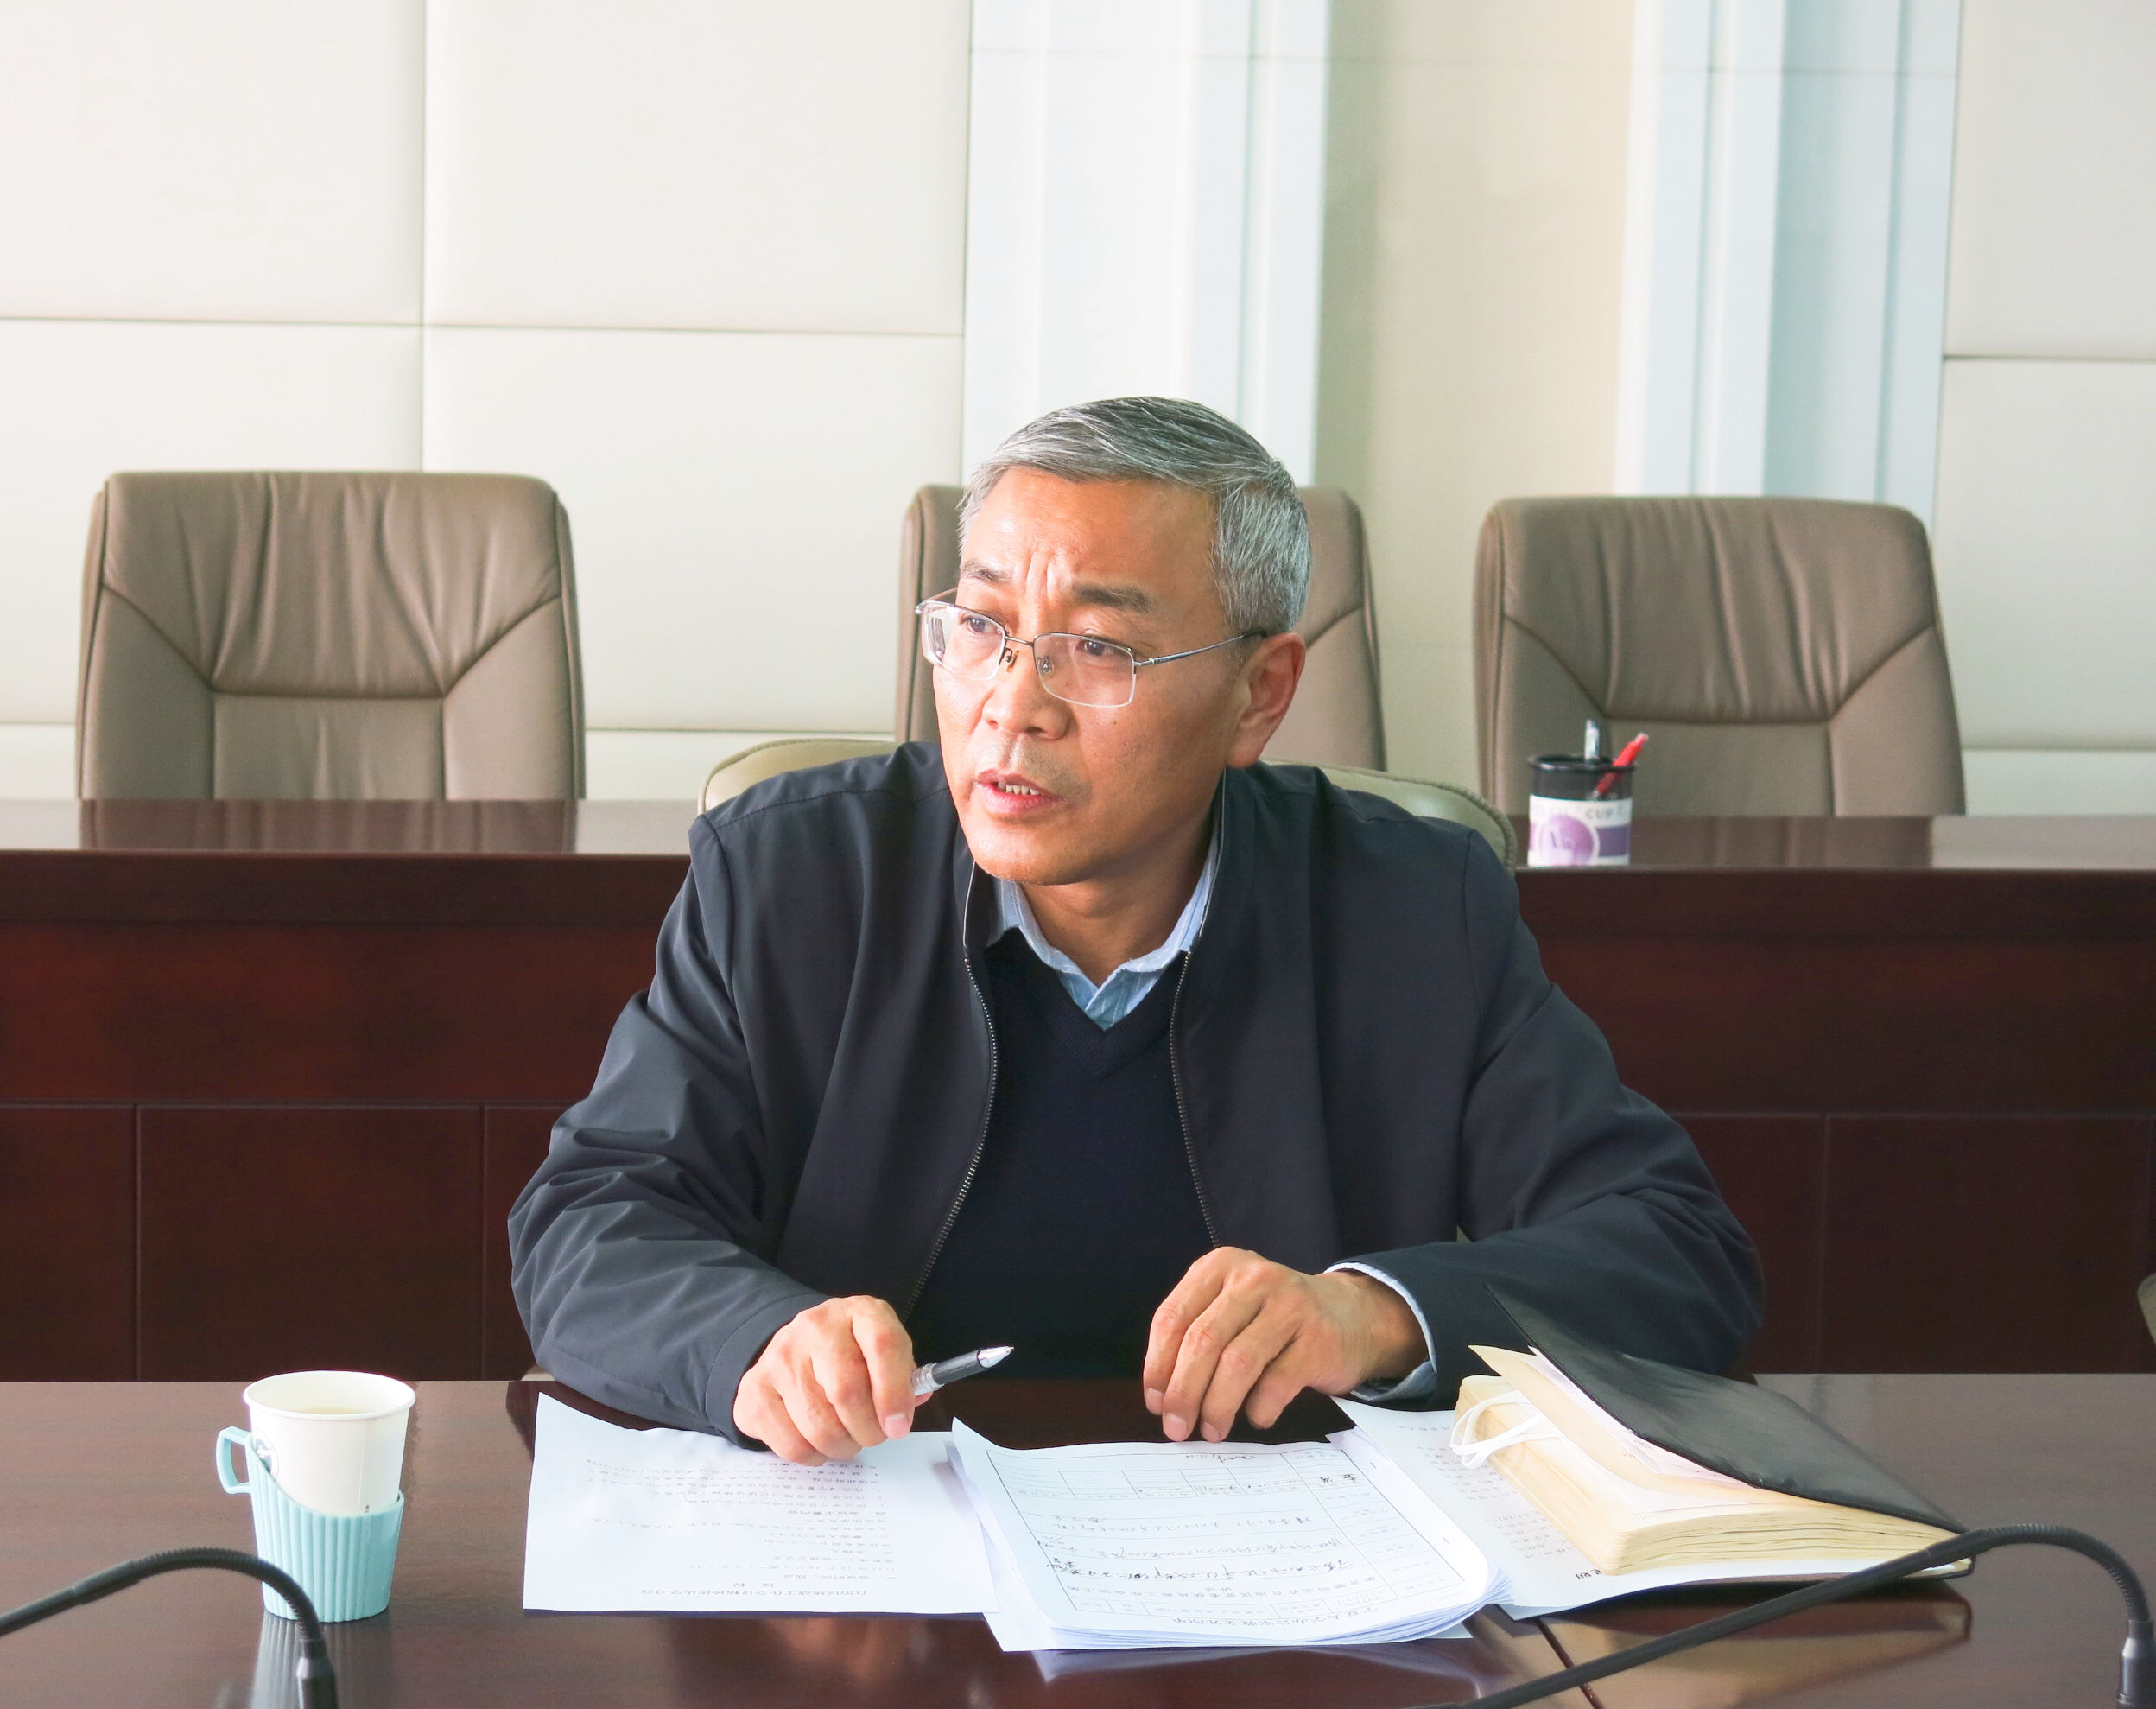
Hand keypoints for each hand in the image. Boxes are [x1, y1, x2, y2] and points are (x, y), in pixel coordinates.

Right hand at [733, 1296, 918, 1463]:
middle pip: (847, 1391)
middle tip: (874, 1436)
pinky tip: (817, 1441)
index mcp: (859, 1312)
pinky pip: (791, 1445)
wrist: (797, 1345)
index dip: (895, 1393)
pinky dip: (813, 1455)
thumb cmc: (852, 1354)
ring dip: (843, 1446)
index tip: (898, 1426)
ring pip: (819, 1426)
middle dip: (869, 1430)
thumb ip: (904, 1380)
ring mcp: (779, 1356)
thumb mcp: (884, 1353)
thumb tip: (902, 1415)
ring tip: (847, 1438)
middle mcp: (815, 1327)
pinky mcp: (754, 1389)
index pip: (883, 1345)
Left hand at [1143, 1249, 1424, 1441]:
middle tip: (1176, 1427)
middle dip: (1183, 1393)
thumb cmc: (1273, 1320)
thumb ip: (1195, 1337)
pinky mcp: (1317, 1337)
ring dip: (1217, 1406)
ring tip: (1212, 1430)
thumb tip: (1162, 1398)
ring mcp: (1289, 1304)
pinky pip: (1276, 1383)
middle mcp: (1252, 1277)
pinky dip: (1259, 1409)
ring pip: (1237, 1363)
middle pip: (1202, 1342)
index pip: (1172, 1318)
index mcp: (1219, 1266)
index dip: (1158, 1367)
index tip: (1156, 1403)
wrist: (1348, 1316)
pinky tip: (1256, 1416)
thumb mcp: (1229, 1308)